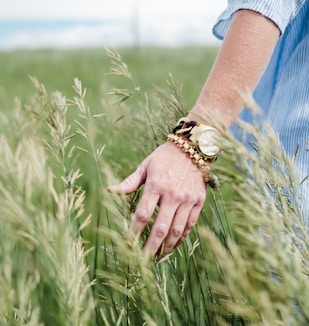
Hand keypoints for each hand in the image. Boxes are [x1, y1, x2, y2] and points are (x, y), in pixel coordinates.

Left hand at [107, 141, 206, 257]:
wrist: (192, 149)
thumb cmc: (164, 157)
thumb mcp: (145, 166)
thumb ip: (129, 182)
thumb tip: (110, 191)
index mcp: (156, 185)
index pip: (142, 214)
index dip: (133, 232)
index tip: (127, 244)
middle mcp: (173, 194)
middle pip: (160, 228)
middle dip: (150, 247)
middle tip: (142, 261)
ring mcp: (187, 199)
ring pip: (177, 230)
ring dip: (166, 247)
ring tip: (158, 257)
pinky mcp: (198, 201)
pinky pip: (190, 224)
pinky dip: (181, 237)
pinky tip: (173, 245)